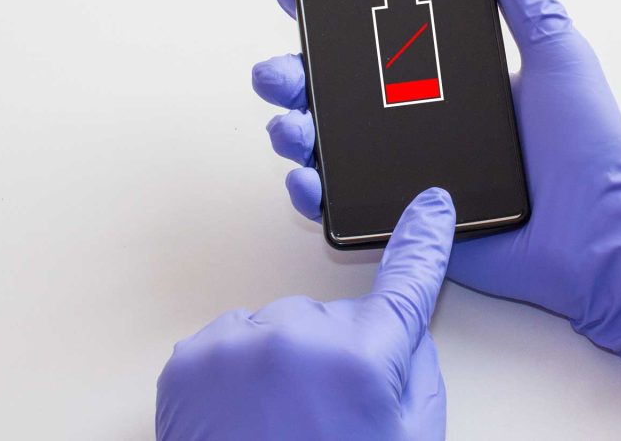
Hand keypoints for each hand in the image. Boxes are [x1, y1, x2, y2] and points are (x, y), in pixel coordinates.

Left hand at [156, 188, 454, 440]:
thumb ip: (416, 375)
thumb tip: (402, 333)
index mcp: (361, 358)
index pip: (406, 284)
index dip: (424, 241)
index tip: (432, 203)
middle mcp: (297, 338)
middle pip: (332, 319)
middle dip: (334, 355)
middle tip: (323, 418)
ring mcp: (235, 346)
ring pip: (277, 331)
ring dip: (281, 364)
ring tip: (275, 427)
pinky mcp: (188, 360)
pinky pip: (231, 343)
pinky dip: (238, 373)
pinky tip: (243, 419)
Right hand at [253, 0, 620, 374]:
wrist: (602, 235)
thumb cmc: (589, 146)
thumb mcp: (558, 56)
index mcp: (453, 82)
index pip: (379, 43)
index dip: (333, 21)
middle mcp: (424, 123)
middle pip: (339, 95)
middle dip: (295, 77)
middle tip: (277, 69)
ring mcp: (412, 172)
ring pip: (333, 147)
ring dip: (296, 130)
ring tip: (287, 122)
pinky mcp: (410, 221)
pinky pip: (349, 207)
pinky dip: (315, 195)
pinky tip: (304, 179)